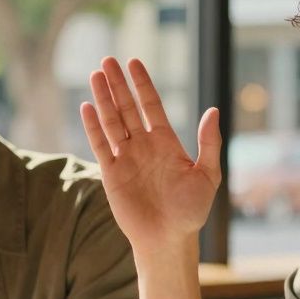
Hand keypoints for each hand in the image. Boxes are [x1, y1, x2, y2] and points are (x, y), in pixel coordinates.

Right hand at [80, 57, 221, 253]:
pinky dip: (93, 126)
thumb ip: (208, 143)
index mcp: (166, 143)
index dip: (142, 84)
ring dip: (103, 98)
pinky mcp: (111, 174)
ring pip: (111, 121)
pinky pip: (100, 145)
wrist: (168, 239)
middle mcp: (144, 146)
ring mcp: (126, 158)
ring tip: (95, 74)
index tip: (134, 62)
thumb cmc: (191, 211)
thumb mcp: (208, 175)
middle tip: (107, 59)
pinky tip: (86, 106)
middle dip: (118, 84)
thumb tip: (212, 110)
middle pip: (127, 108)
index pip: (151, 105)